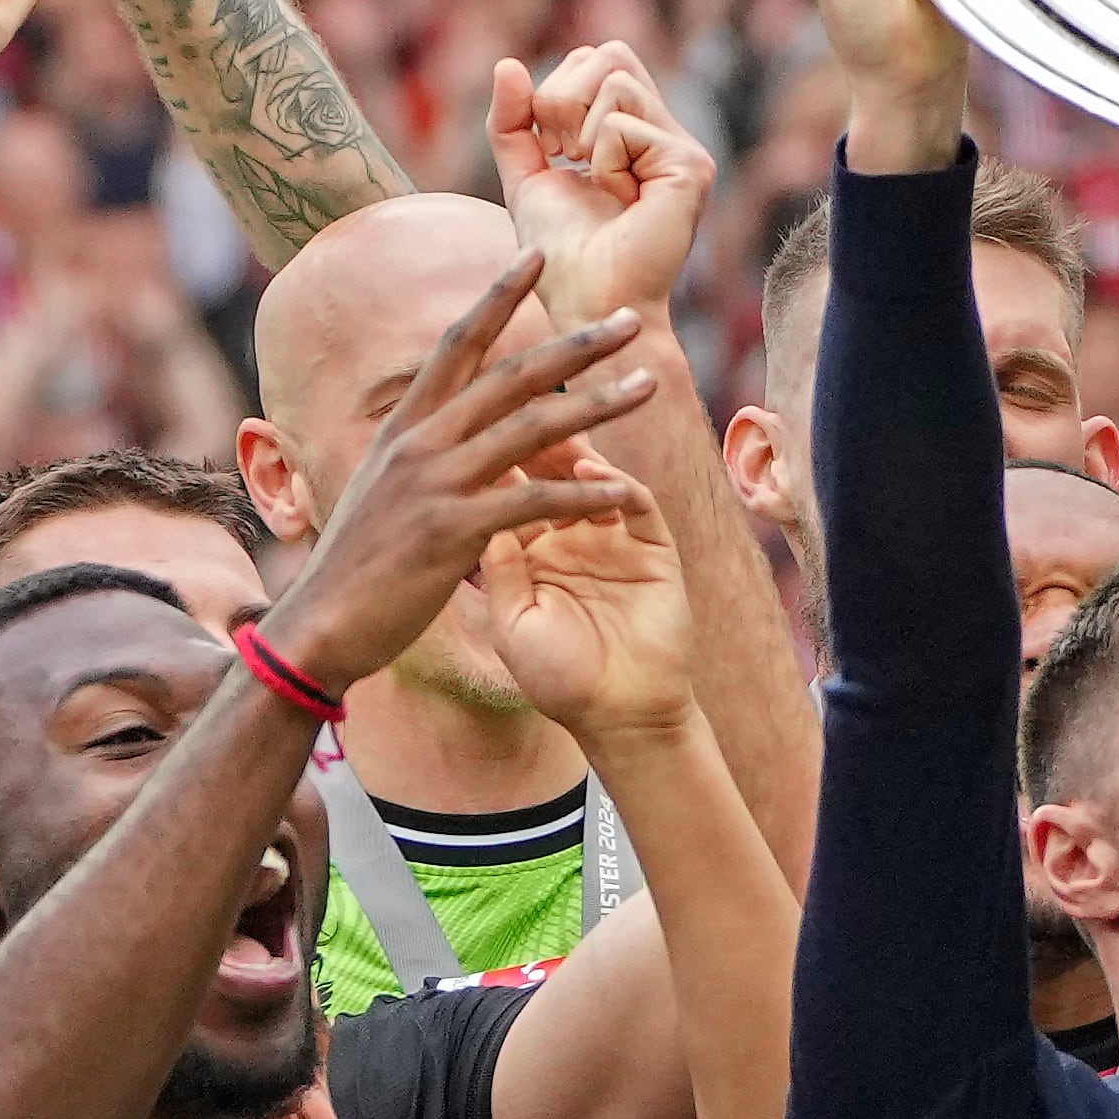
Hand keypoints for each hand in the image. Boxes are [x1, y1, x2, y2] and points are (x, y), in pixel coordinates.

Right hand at [259, 257, 658, 696]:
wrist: (323, 623)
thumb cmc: (360, 565)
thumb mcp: (386, 491)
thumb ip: (423, 455)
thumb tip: (452, 429)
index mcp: (405, 426)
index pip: (456, 342)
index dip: (497, 295)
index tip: (533, 254)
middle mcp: (419, 441)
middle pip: (509, 373)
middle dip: (576, 344)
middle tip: (630, 318)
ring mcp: (435, 482)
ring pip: (532, 427)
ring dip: (599, 404)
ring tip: (650, 385)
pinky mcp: (452, 530)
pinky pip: (533, 502)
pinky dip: (582, 495)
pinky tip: (623, 491)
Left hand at [476, 441, 693, 744]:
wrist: (621, 717)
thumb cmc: (560, 680)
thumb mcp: (513, 621)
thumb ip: (498, 563)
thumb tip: (473, 503)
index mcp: (531, 551)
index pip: (508, 487)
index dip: (490, 453)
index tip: (465, 420)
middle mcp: (572, 536)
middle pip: (550, 468)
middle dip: (534, 432)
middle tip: (512, 400)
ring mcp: (614, 539)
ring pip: (592, 474)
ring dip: (574, 446)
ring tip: (551, 423)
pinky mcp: (653, 549)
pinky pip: (636, 502)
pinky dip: (614, 482)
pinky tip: (588, 470)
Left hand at [494, 43, 713, 338]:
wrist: (587, 302)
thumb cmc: (562, 254)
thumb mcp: (526, 175)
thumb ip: (514, 121)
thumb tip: (508, 63)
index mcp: (636, 133)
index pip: (598, 59)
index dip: (558, 88)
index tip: (552, 149)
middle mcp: (665, 135)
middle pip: (611, 53)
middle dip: (565, 95)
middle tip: (564, 154)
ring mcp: (682, 149)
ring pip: (617, 79)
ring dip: (582, 131)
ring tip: (593, 179)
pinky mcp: (690, 166)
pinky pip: (622, 122)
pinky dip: (602, 159)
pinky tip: (618, 198)